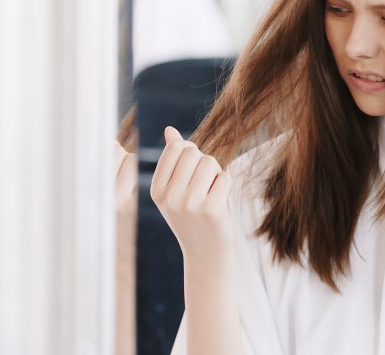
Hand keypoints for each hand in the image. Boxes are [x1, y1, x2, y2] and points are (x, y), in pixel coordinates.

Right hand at [150, 127, 235, 263]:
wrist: (206, 254)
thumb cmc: (193, 216)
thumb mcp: (176, 189)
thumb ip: (173, 158)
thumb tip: (170, 130)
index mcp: (157, 189)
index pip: (175, 148)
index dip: (190, 153)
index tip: (193, 172)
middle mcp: (170, 196)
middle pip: (193, 152)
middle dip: (204, 163)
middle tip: (204, 186)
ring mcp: (189, 203)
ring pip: (210, 162)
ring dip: (216, 174)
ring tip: (212, 194)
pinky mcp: (211, 209)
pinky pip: (225, 177)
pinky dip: (227, 186)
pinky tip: (221, 203)